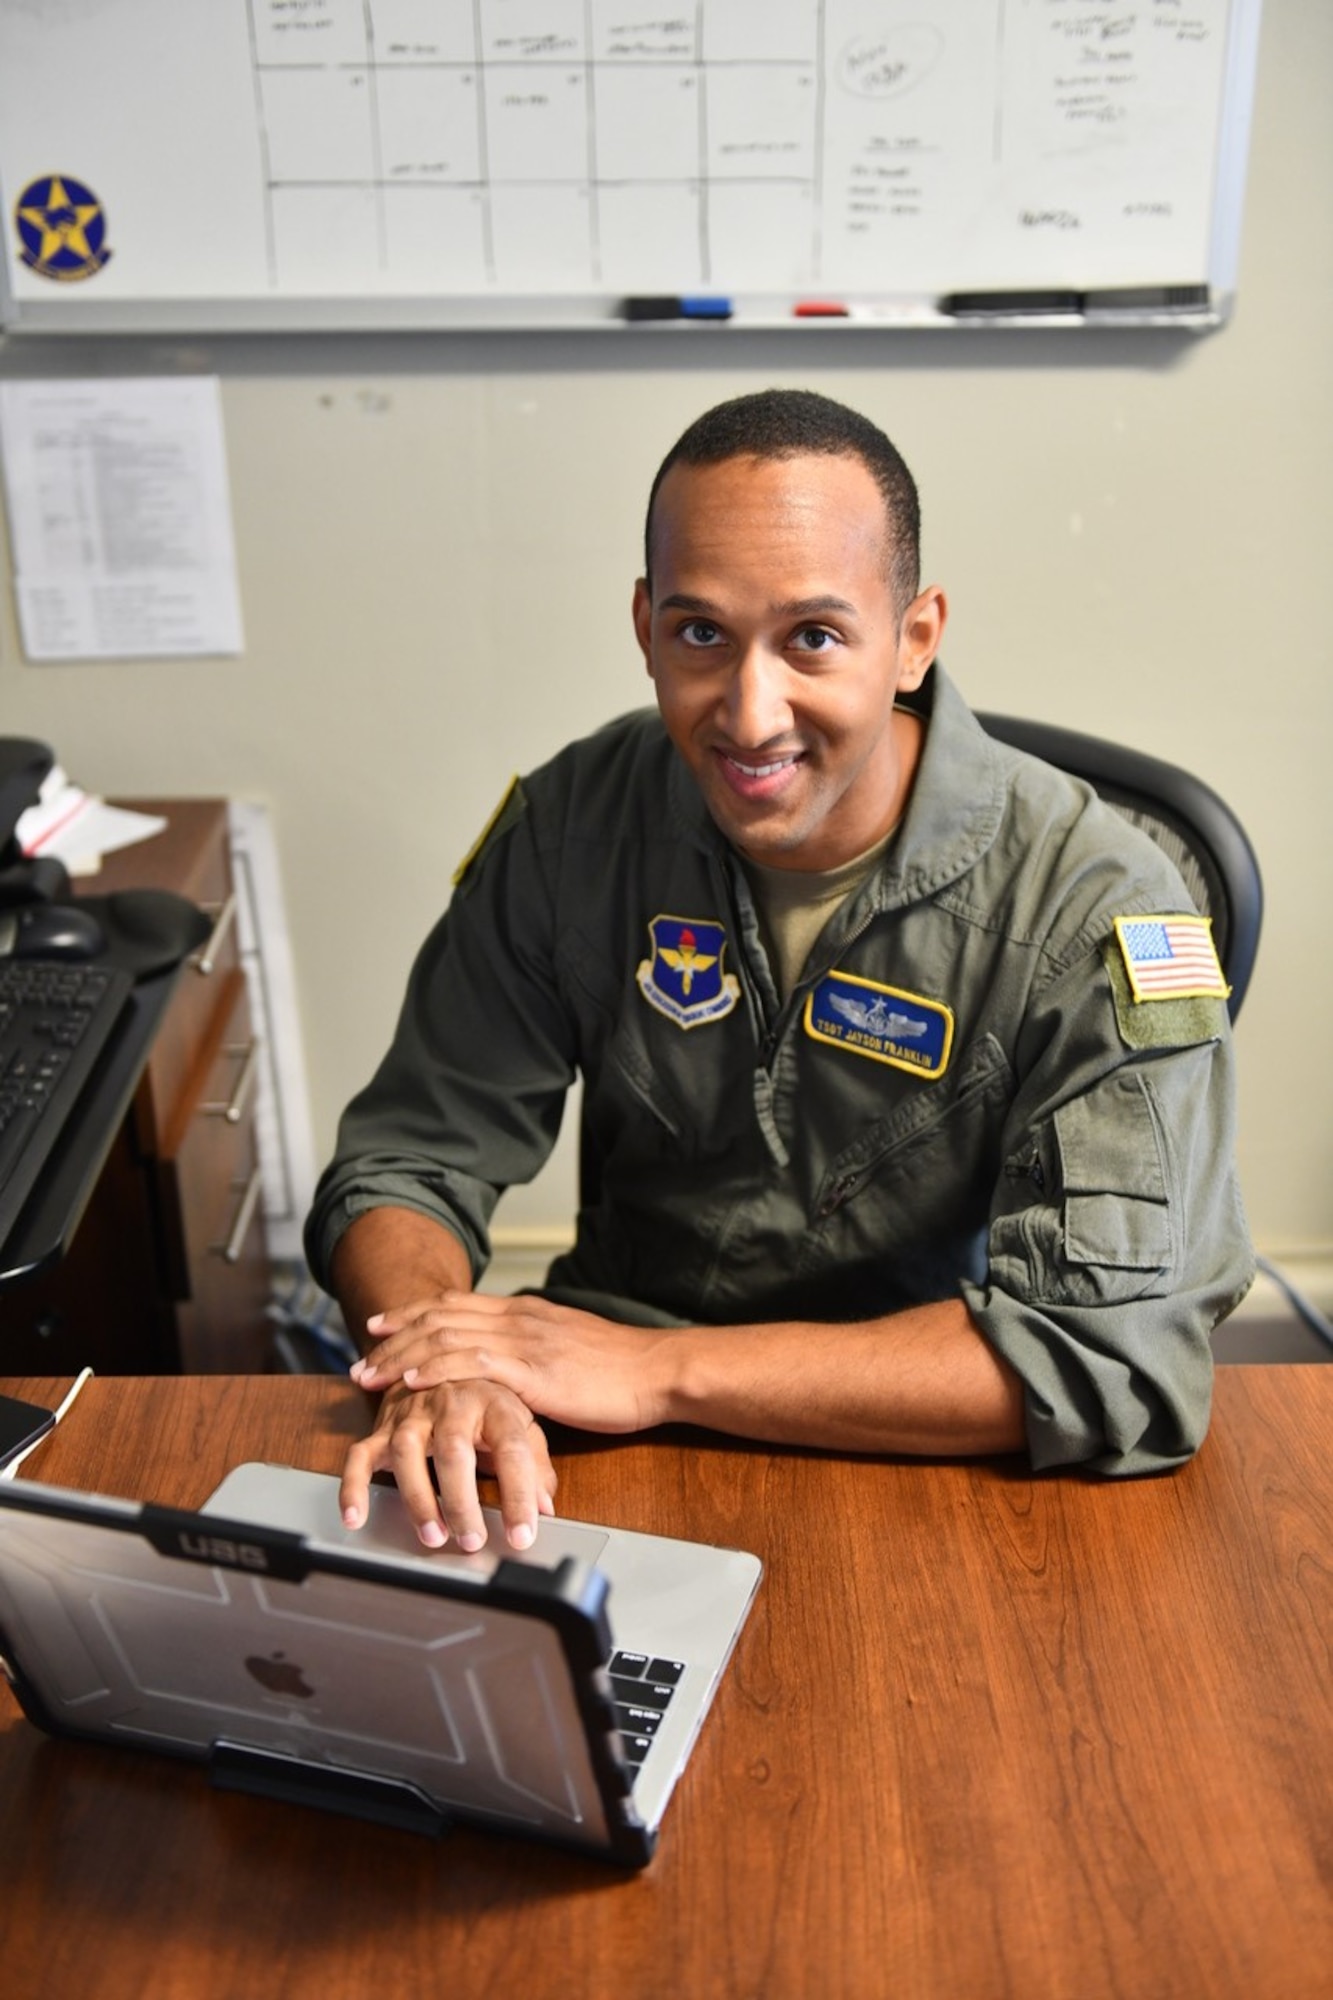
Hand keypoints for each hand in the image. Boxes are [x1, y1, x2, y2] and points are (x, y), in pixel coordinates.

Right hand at [340, 1375, 556, 1553]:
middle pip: (455, 1450)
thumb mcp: (521, 1422)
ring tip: (432, 1535)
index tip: (523, 1535)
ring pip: (407, 1451)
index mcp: (495, 1403)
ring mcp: (413, 1413)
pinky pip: (361, 1455)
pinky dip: (353, 1487)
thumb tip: (546, 1506)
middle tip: (472, 1539)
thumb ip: (535, 1463)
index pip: (514, 1450)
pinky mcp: (382, 1426)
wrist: (440, 1353)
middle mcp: (452, 1403)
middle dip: (462, 1500)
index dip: (520, 1494)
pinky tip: (355, 1517)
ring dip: (418, 1497)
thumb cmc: (486, 1398)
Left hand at [349, 1290, 676, 1434]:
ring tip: (370, 1374)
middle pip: (440, 1318)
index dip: (412, 1314)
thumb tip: (509, 1367)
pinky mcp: (533, 1371)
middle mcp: (519, 1318)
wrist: (658, 1372)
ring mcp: (524, 1341)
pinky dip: (436, 1370)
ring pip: (446, 1338)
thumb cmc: (621, 1371)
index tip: (381, 1325)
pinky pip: (473, 1365)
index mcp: (526, 1312)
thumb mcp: (568, 1350)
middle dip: (395, 1336)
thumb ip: (534, 1352)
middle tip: (361, 1352)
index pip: (456, 1304)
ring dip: (401, 1356)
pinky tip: (411, 1382)